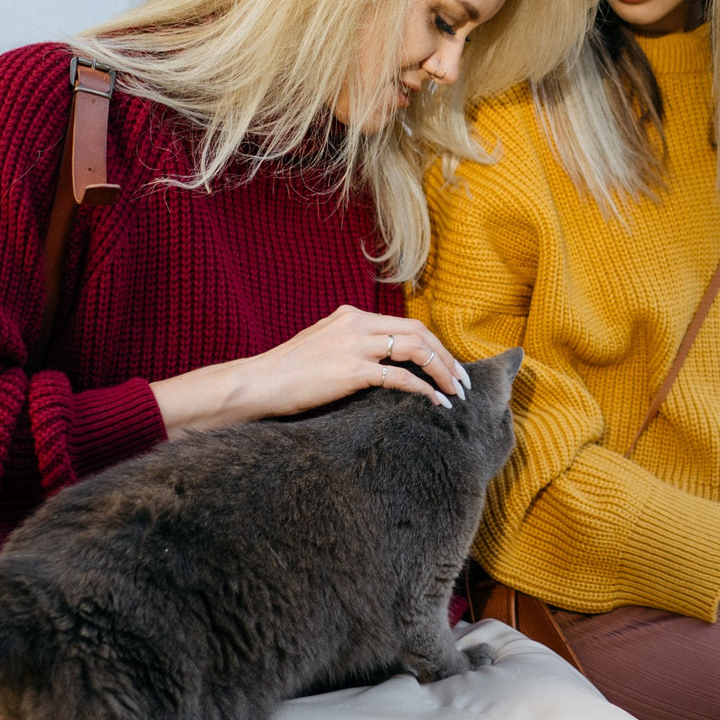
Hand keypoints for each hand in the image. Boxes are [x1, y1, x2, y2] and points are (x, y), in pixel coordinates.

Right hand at [151, 307, 470, 435]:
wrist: (255, 384)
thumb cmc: (285, 374)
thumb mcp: (321, 347)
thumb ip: (350, 346)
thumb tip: (380, 363)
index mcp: (350, 316)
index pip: (405, 324)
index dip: (434, 344)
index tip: (449, 366)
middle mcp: (355, 324)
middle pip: (418, 333)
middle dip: (447, 357)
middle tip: (463, 382)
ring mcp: (353, 345)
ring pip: (416, 350)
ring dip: (442, 372)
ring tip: (456, 393)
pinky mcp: (351, 370)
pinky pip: (400, 377)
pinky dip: (424, 390)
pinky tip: (436, 404)